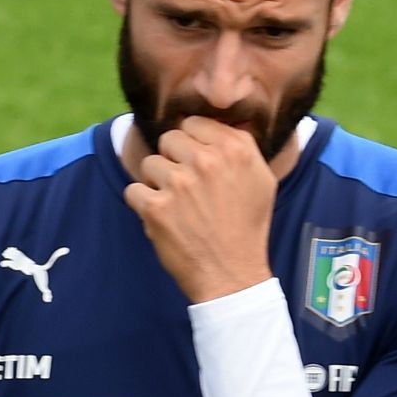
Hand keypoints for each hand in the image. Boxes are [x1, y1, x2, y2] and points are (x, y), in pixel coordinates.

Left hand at [123, 116, 275, 302]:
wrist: (232, 273)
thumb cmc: (248, 227)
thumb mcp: (262, 180)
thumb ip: (242, 146)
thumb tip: (220, 123)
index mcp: (236, 150)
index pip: (195, 123)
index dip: (193, 143)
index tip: (198, 163)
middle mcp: (208, 161)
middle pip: (169, 139)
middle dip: (174, 160)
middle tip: (188, 188)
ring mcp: (180, 184)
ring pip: (149, 164)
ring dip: (158, 184)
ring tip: (178, 206)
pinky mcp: (156, 207)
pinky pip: (134, 191)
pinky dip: (144, 206)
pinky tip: (165, 219)